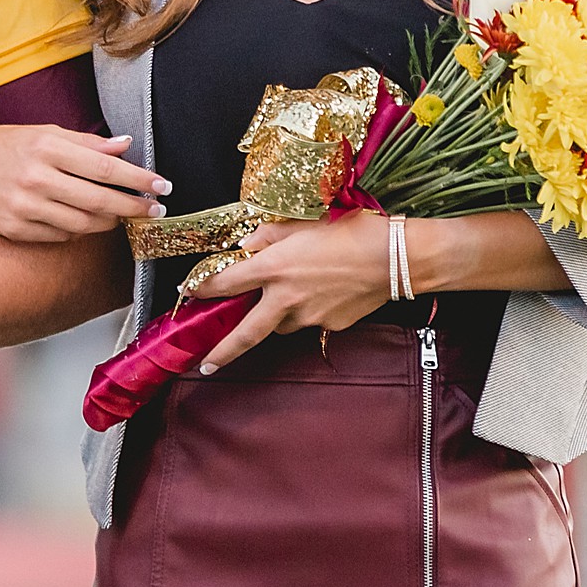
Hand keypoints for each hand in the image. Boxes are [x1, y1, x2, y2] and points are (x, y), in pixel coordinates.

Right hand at [0, 125, 167, 242]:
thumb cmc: (3, 145)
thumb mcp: (43, 132)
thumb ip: (86, 142)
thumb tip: (126, 146)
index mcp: (46, 146)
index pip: (106, 167)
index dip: (139, 179)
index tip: (162, 186)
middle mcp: (36, 177)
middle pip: (100, 200)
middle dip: (134, 207)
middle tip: (155, 211)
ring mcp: (24, 207)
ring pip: (84, 224)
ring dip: (110, 221)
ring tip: (121, 215)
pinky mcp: (15, 229)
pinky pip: (62, 235)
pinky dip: (80, 230)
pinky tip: (85, 220)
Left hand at [186, 210, 390, 372]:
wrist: (396, 257)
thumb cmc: (352, 231)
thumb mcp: (303, 222)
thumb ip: (268, 234)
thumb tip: (246, 244)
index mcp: (274, 268)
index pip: (225, 284)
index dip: (203, 289)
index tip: (190, 294)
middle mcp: (286, 299)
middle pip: (245, 333)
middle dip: (222, 351)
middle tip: (205, 364)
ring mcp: (308, 317)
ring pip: (281, 324)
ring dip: (277, 315)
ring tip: (295, 292)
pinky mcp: (330, 327)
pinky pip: (310, 322)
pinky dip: (309, 311)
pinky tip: (326, 291)